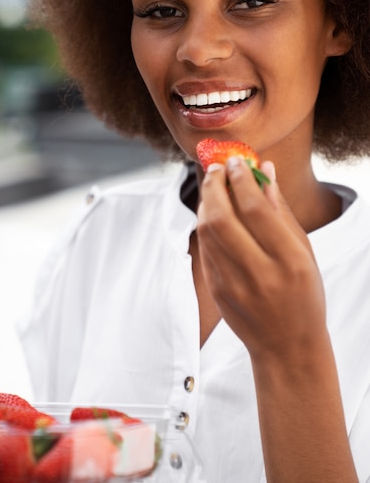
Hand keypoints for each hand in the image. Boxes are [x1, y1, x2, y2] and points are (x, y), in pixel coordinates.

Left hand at [197, 157, 326, 361]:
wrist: (286, 346)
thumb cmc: (303, 295)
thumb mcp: (304, 252)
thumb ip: (280, 210)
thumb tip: (265, 170)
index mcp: (289, 260)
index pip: (255, 208)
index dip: (241, 178)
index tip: (236, 161)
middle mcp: (259, 273)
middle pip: (222, 217)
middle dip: (215, 184)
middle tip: (217, 167)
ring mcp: (233, 284)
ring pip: (207, 231)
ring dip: (206, 201)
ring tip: (214, 185)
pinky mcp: (215, 290)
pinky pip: (204, 247)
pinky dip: (205, 223)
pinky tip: (213, 212)